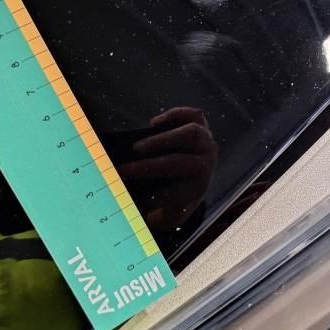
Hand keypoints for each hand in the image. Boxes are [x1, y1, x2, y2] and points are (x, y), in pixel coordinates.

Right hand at [119, 107, 217, 231]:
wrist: (194, 180)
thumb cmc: (175, 197)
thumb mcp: (165, 214)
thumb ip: (150, 214)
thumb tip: (125, 210)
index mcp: (198, 188)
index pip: (178, 193)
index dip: (155, 197)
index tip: (133, 199)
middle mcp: (206, 164)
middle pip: (181, 163)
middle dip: (150, 167)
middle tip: (124, 170)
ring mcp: (206, 143)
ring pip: (191, 134)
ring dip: (162, 140)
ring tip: (137, 148)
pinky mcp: (202, 126)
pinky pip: (194, 115)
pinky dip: (175, 115)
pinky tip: (154, 124)